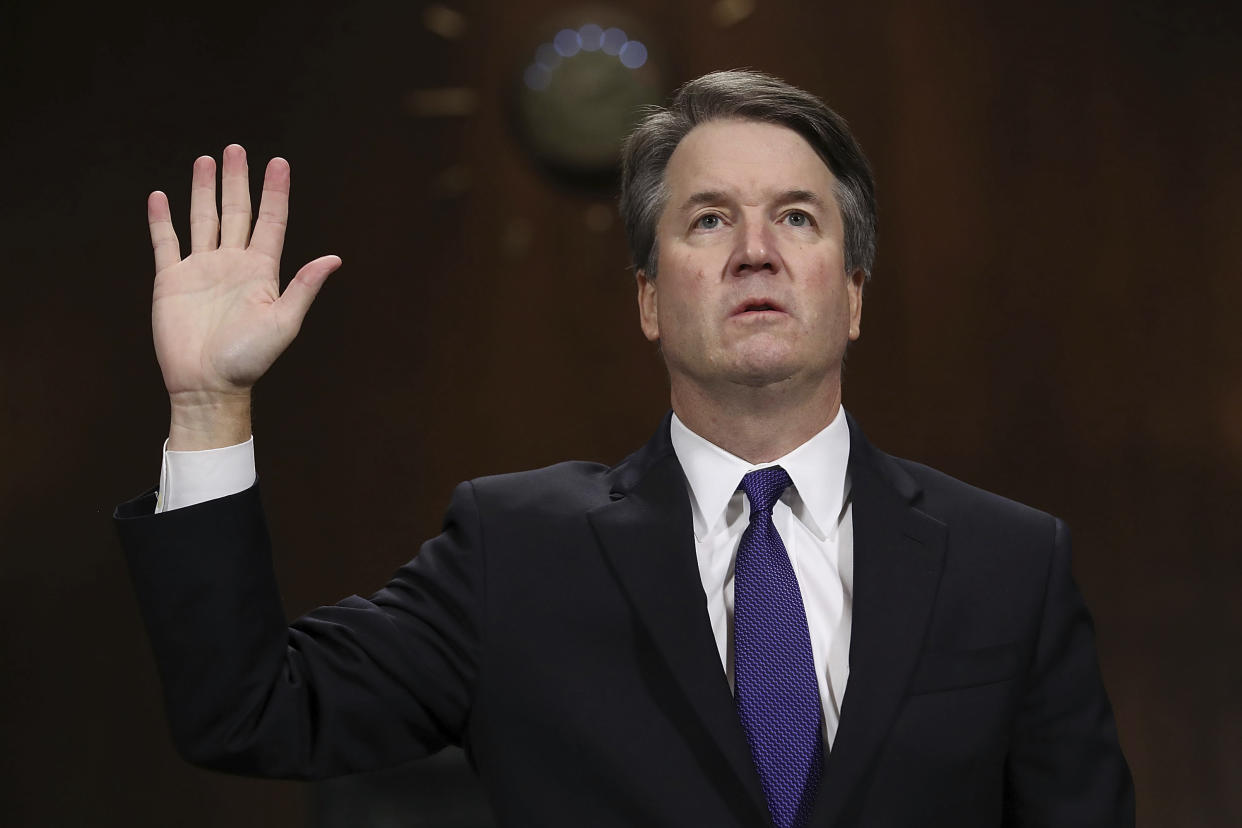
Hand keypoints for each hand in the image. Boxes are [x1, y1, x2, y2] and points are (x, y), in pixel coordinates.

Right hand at [147, 145, 340, 446]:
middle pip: (236, 211)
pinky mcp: (172, 280)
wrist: (207, 384)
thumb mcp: (283, 322)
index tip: (279, 162)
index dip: (275, 192)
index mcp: (261, 271)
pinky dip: (162, 220)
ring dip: (203, 190)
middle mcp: (232, 264)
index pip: (271, 221)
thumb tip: (334, 259)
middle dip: (237, 180)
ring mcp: (202, 269)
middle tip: (235, 149)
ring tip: (206, 161)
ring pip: (203, 219)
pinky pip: (166, 243)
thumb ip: (304, 288)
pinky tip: (161, 197)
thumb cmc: (249, 359)